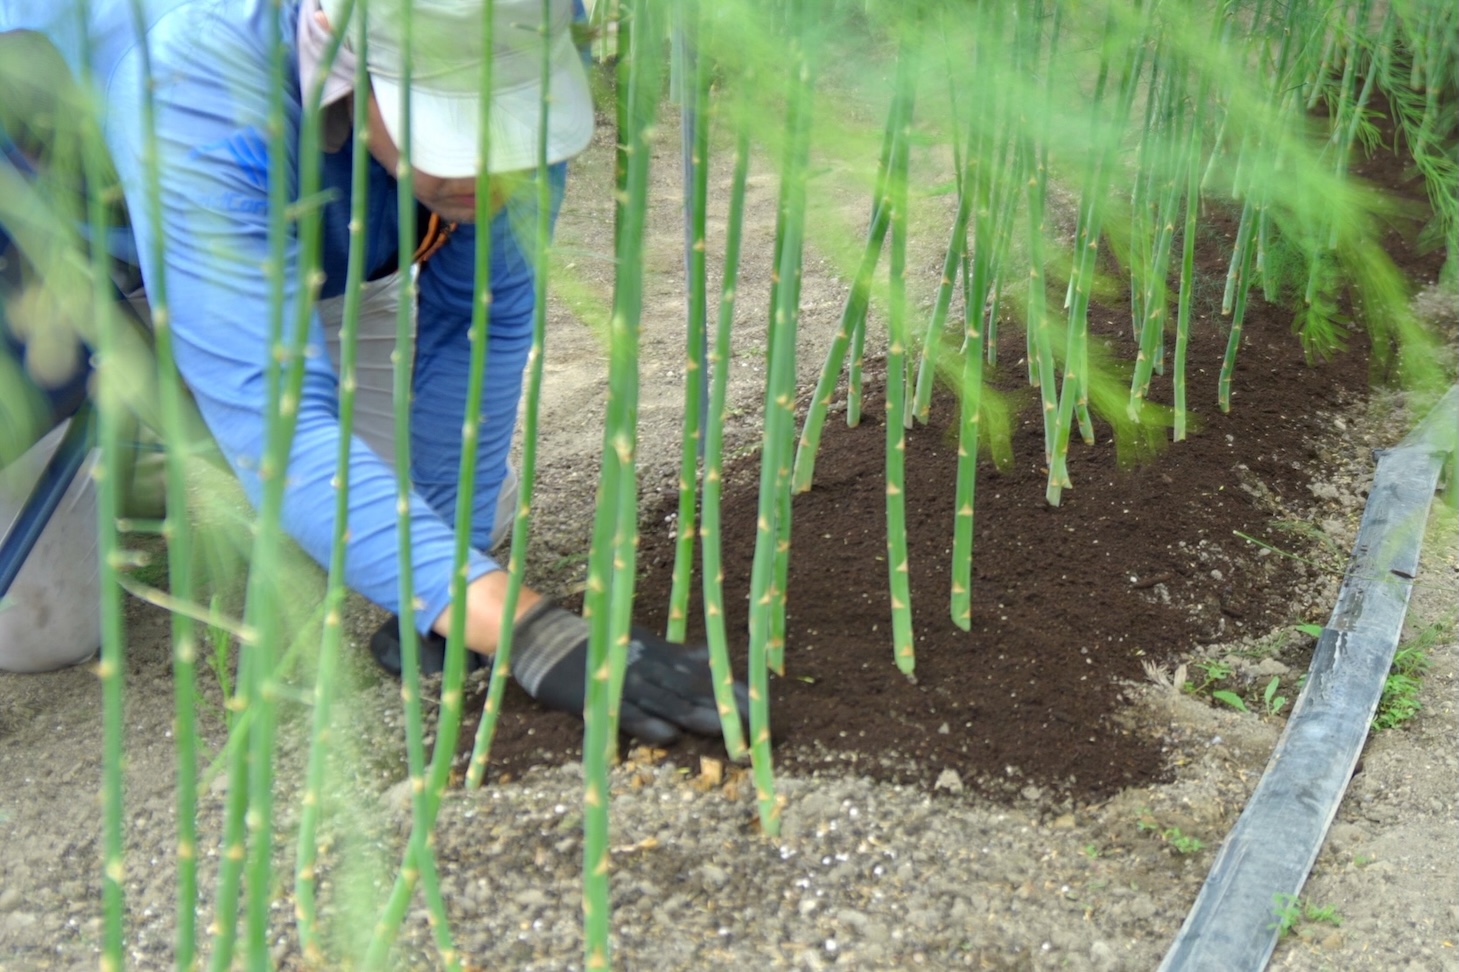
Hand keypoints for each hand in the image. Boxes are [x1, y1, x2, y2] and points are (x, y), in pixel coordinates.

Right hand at [511, 601, 748, 744]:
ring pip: (664, 701)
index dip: (731, 687)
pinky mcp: (598, 699)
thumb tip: (711, 656)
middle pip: (691, 688)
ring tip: (724, 731)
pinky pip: (625, 715)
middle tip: (756, 724)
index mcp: (659, 654)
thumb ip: (674, 655)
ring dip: (694, 716)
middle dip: (724, 706)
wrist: (544, 639)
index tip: (762, 703)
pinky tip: (667, 736)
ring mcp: (623, 682)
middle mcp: (647, 666)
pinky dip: (646, 724)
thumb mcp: (641, 645)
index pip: (702, 671)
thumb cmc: (600, 645)